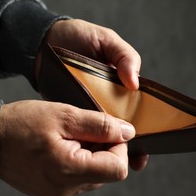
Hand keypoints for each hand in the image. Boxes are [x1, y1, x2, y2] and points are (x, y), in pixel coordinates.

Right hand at [0, 100, 135, 195]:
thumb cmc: (21, 124)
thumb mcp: (64, 115)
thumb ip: (99, 125)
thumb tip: (127, 132)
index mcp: (70, 171)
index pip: (118, 168)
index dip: (119, 146)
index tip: (106, 129)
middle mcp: (65, 189)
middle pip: (107, 172)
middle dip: (104, 148)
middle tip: (84, 129)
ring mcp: (57, 194)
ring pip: (93, 175)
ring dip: (91, 154)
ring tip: (69, 136)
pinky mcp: (51, 192)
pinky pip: (77, 179)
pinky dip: (78, 162)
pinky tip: (62, 146)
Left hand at [46, 19, 148, 169]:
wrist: (43, 42)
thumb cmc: (78, 36)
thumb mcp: (106, 40)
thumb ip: (124, 56)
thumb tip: (135, 84)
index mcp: (121, 82)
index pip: (139, 106)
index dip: (148, 124)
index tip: (151, 140)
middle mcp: (108, 97)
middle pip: (123, 122)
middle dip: (130, 140)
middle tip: (137, 158)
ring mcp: (89, 105)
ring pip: (103, 128)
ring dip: (109, 143)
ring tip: (115, 158)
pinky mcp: (72, 109)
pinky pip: (82, 126)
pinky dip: (87, 137)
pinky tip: (91, 150)